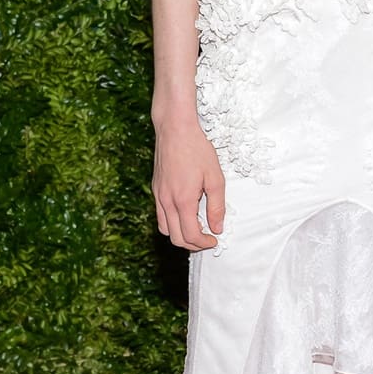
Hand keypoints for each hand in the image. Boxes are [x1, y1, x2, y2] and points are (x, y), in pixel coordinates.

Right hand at [151, 116, 225, 249]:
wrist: (175, 129)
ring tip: (196, 229)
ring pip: (165, 229)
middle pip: (175, 238)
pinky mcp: (155, 189)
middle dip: (192, 245)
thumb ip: (217, 206)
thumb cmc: (197, 149)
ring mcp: (158, 195)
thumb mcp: (215, 178)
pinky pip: (160, 215)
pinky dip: (172, 223)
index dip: (204, 243)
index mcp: (183, 201)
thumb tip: (217, 228)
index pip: (190, 235)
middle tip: (207, 240)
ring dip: (180, 235)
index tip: (214, 241)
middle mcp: (166, 201)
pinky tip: (185, 214)